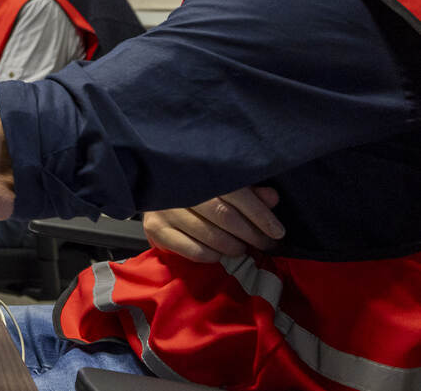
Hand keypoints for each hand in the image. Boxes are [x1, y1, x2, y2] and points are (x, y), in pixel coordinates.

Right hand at [142, 186, 284, 262]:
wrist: (149, 187)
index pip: (236, 193)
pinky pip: (194, 251)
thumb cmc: (194, 188)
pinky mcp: (156, 229)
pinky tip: (218, 252)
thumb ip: (248, 192)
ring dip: (234, 247)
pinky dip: (213, 255)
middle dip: (252, 234)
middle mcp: (181, 189)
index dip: (260, 214)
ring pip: (211, 236)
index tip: (277, 231)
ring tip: (243, 248)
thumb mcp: (223, 185)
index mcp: (200, 172)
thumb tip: (271, 198)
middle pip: (224, 215)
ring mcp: (166, 209)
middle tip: (266, 244)